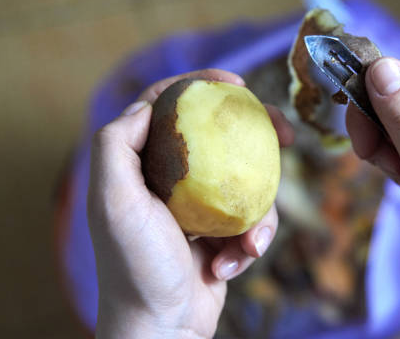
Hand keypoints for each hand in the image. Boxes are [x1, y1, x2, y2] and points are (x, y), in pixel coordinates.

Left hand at [87, 69, 293, 338]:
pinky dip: (249, 241)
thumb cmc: (135, 266)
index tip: (237, 84)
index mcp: (140, 165)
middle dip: (256, 131)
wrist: (160, 328)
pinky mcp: (220, 231)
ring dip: (257, 210)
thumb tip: (146, 106)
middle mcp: (169, 180)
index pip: (167, 106)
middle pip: (218, 136)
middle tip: (285, 133)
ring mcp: (198, 205)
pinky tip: (231, 263)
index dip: (200, 85)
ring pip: (246, 180)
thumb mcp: (114, 201)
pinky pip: (251, 220)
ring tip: (247, 243)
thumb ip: (116, 145)